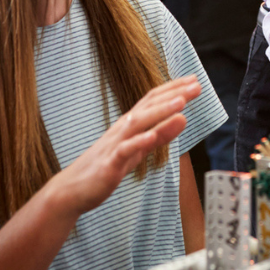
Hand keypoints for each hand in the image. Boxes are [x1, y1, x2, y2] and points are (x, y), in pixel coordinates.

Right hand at [47, 76, 196, 216]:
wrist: (73, 189)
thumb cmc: (106, 166)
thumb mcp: (139, 149)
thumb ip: (160, 134)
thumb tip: (184, 118)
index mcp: (129, 124)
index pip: (153, 100)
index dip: (173, 88)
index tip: (194, 80)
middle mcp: (122, 128)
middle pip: (148, 106)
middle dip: (173, 95)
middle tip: (196, 85)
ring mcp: (114, 144)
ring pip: (137, 123)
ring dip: (160, 112)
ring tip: (181, 103)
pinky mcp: (108, 164)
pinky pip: (124, 150)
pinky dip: (138, 142)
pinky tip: (152, 136)